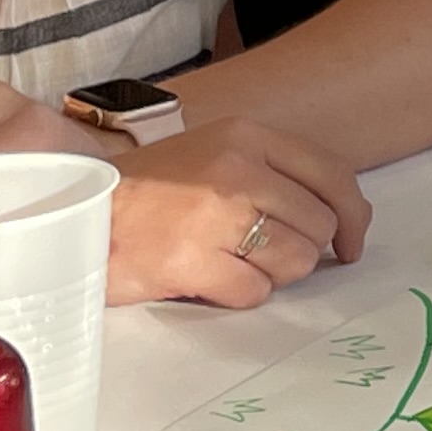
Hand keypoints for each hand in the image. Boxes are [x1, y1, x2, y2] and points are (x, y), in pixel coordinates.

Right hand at [106, 120, 371, 307]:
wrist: (77, 212)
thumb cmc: (151, 189)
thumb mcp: (216, 152)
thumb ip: (275, 174)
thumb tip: (341, 220)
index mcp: (247, 136)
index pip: (334, 176)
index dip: (355, 216)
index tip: (351, 243)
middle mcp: (236, 170)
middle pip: (319, 225)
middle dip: (302, 249)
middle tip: (261, 252)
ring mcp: (213, 216)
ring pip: (294, 261)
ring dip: (271, 273)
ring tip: (230, 261)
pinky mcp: (190, 261)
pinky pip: (254, 291)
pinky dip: (239, 294)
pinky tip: (208, 278)